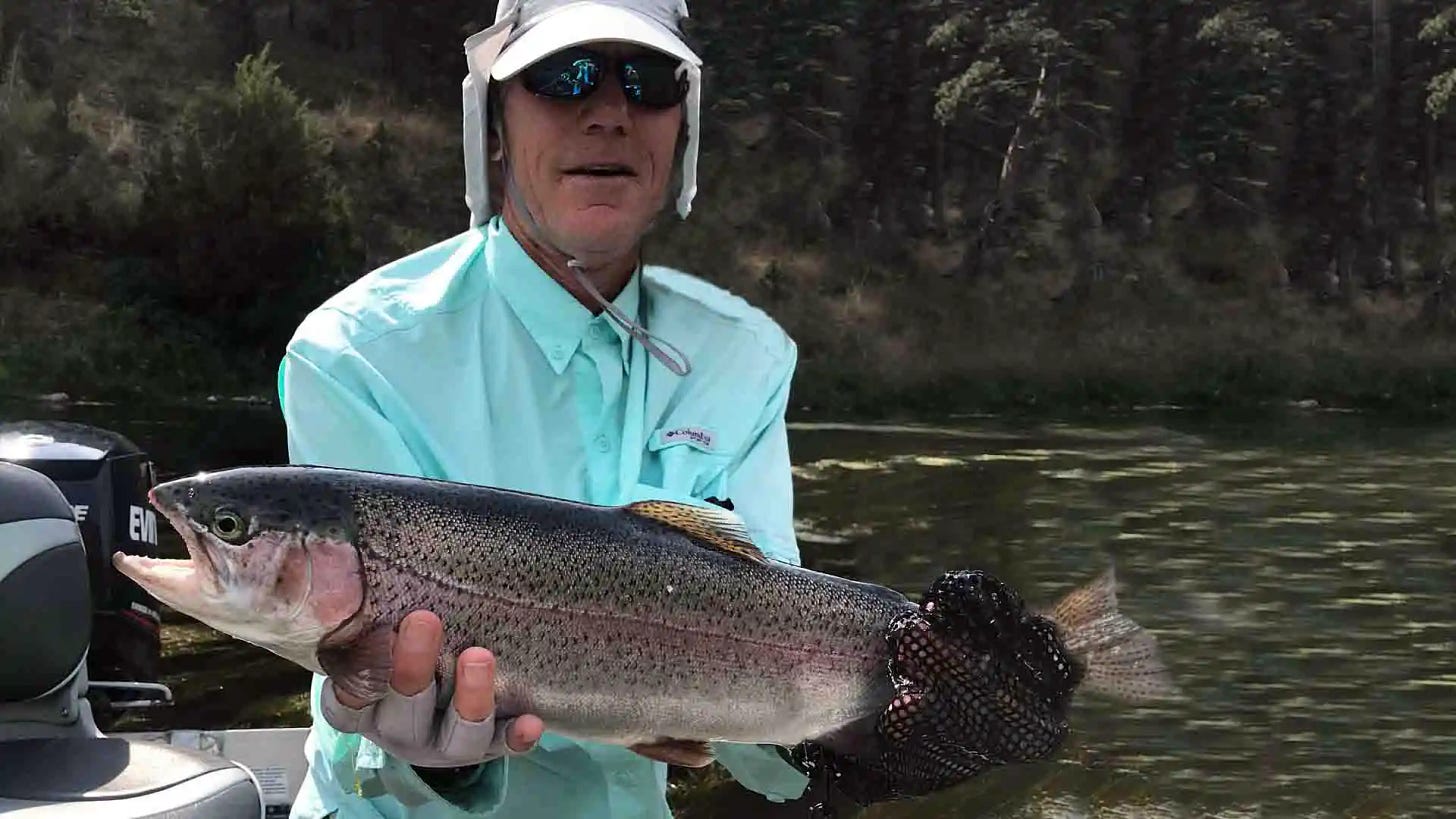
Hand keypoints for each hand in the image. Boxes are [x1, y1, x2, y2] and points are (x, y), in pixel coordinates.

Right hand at [319, 610, 544, 767]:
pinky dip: (515, 736)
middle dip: (412, 668)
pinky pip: (501, 745)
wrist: (433, 696)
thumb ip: (347, 599)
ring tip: (480, 657)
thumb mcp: (366, 626)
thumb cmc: (394, 639)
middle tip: (424, 619)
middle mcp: (399, 727)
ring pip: (455, 735)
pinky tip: (531, 722)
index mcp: (362, 704)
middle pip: (403, 710)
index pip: (347, 704)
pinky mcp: (482, 745)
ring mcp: (441, 742)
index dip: (354, 682)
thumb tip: (319, 555)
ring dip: (470, 699)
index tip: (371, 639)